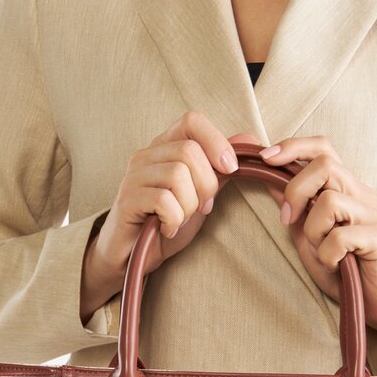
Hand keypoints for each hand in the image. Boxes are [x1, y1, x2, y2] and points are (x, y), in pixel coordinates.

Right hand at [80, 111, 241, 321]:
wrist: (134, 256)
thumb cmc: (166, 223)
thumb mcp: (201, 194)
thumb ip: (220, 169)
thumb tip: (248, 139)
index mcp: (165, 147)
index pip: (192, 120)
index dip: (217, 141)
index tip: (230, 169)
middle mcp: (146, 154)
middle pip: (190, 152)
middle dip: (206, 186)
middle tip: (198, 208)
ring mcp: (134, 175)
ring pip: (177, 175)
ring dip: (189, 206)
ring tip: (179, 219)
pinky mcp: (127, 199)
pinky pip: (164, 200)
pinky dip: (174, 219)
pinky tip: (167, 228)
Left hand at [239, 133, 376, 352]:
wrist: (373, 305)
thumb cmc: (342, 270)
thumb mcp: (307, 235)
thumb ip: (291, 207)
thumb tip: (268, 177)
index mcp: (345, 189)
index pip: (323, 148)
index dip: (294, 147)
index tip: (267, 158)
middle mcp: (361, 195)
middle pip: (325, 165)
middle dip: (295, 190)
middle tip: (288, 220)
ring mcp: (373, 215)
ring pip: (330, 201)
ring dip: (313, 230)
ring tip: (322, 251)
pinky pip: (340, 236)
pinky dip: (328, 254)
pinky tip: (336, 265)